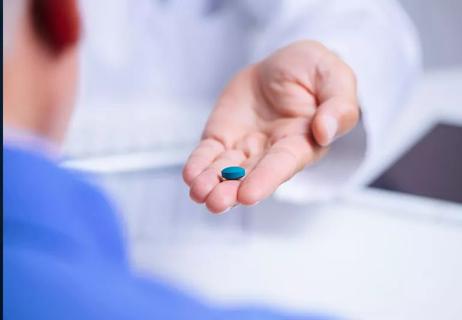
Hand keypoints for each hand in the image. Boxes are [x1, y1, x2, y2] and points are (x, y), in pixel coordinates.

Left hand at [183, 40, 358, 212]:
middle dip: (232, 191)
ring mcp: (244, 146)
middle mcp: (270, 151)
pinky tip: (190, 176)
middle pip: (250, 175)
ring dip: (211, 183)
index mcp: (301, 142)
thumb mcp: (335, 78)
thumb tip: (325, 131)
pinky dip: (199, 164)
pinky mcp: (223, 136)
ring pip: (226, 170)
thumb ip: (339, 106)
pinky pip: (209, 153)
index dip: (265, 179)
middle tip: (216, 202)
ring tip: (198, 193)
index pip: (282, 164)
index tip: (248, 195)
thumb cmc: (314, 72)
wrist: (283, 63)